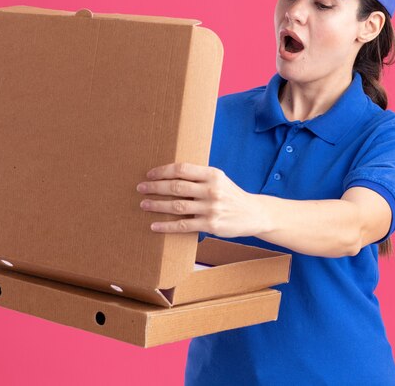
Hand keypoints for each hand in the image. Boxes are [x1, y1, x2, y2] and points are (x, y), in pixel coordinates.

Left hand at [137, 162, 268, 237]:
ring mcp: (211, 208)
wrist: (253, 213)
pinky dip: (167, 225)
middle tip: (141, 188)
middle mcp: (212, 190)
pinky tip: (155, 225)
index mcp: (213, 174)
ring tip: (144, 204)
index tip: (150, 174)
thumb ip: (198, 176)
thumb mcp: (219, 179)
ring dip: (157, 205)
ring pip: (177, 206)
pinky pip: (183, 225)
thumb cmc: (230, 194)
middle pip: (176, 186)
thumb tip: (169, 174)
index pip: (182, 169)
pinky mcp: (211, 225)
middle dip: (155, 187)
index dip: (163, 171)